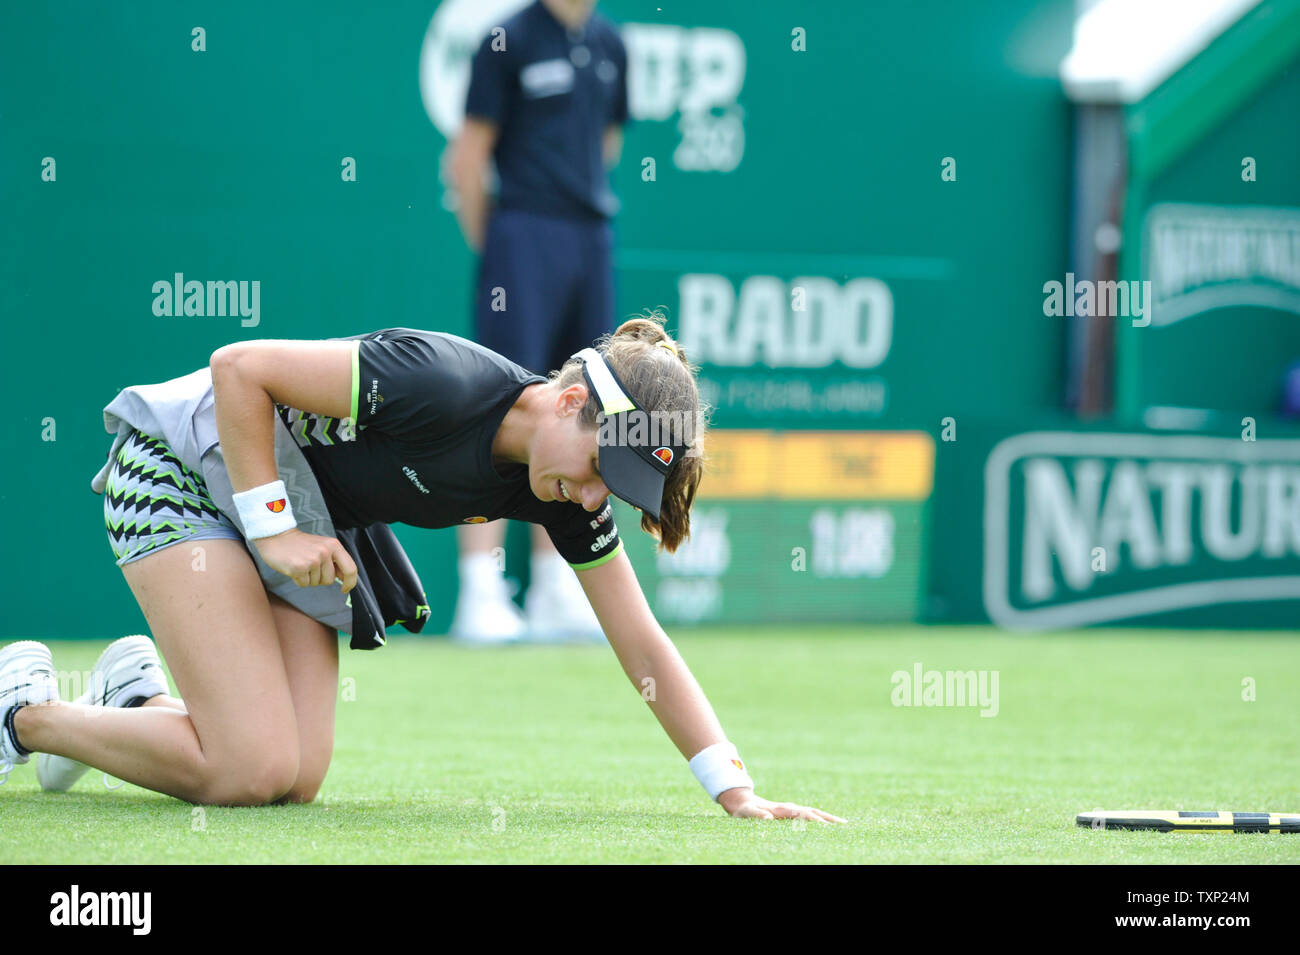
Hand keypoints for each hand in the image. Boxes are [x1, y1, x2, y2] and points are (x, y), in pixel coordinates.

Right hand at [252, 528, 358, 593]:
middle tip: (310, 566)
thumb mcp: (323, 547)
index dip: (350, 583)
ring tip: (301, 564)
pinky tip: (294, 568)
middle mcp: (325, 552)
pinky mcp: (299, 568)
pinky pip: (304, 584)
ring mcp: (312, 560)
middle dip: (320, 578)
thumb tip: (347, 579)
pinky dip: (299, 580)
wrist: (277, 537)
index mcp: (334, 545)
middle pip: (330, 580)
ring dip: (308, 578)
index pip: (351, 569)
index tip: (345, 589)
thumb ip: (335, 561)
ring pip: (316, 583)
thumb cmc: (300, 544)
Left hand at [717, 787, 847, 822]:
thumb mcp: (747, 813)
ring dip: (827, 818)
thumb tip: (768, 818)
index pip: (802, 814)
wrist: (743, 801)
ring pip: (813, 813)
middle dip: (828, 818)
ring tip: (843, 824)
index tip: (826, 825)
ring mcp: (791, 810)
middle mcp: (790, 808)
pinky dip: (821, 819)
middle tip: (844, 824)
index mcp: (782, 809)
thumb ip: (757, 815)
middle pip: (813, 812)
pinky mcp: (791, 813)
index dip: (814, 819)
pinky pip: (809, 816)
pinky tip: (828, 825)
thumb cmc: (744, 810)